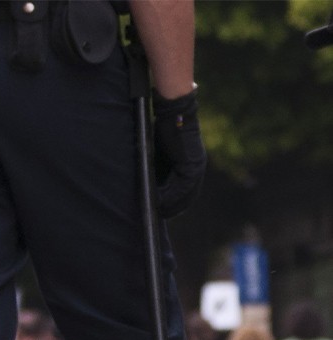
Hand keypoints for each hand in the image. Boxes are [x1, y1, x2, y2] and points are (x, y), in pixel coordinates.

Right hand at [152, 89, 205, 218]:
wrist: (173, 113)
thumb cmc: (164, 129)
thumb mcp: (163, 153)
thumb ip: (162, 168)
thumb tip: (152, 185)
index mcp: (193, 165)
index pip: (187, 192)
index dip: (175, 204)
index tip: (163, 211)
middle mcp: (198, 168)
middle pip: (187, 198)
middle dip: (173, 208)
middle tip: (159, 215)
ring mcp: (196, 168)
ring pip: (184, 195)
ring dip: (170, 205)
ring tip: (157, 211)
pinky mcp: (190, 166)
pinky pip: (180, 188)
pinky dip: (167, 196)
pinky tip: (157, 201)